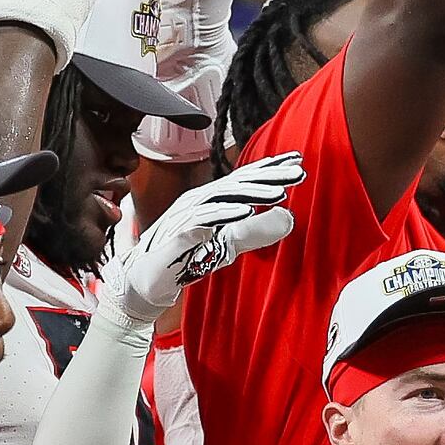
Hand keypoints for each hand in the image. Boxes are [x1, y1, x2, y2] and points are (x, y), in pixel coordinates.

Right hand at [106, 152, 303, 315]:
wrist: (146, 283)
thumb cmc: (184, 258)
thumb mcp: (227, 245)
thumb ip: (254, 232)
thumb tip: (287, 218)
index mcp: (211, 201)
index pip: (243, 181)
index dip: (269, 170)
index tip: (297, 162)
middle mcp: (199, 201)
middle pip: (237, 183)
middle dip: (268, 176)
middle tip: (298, 171)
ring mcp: (186, 215)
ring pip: (223, 197)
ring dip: (252, 193)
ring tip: (279, 193)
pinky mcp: (178, 233)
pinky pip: (203, 220)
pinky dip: (224, 213)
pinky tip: (246, 211)